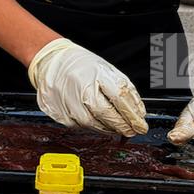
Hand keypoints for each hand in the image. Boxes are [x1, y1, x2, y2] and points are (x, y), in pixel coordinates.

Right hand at [28, 38, 148, 136]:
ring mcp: (68, 101)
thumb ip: (124, 90)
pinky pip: (81, 127)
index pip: (119, 97)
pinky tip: (97, 121)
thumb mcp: (106, 70)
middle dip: (123, 126)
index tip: (141, 125)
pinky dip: (93, 127)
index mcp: (96, 73)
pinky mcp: (60, 113)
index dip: (133, 115)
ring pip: (94, 124)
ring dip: (109, 129)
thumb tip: (138, 113)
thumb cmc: (81, 66)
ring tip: (116, 127)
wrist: (51, 62)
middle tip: (132, 130)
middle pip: (107, 113)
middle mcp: (81, 86)